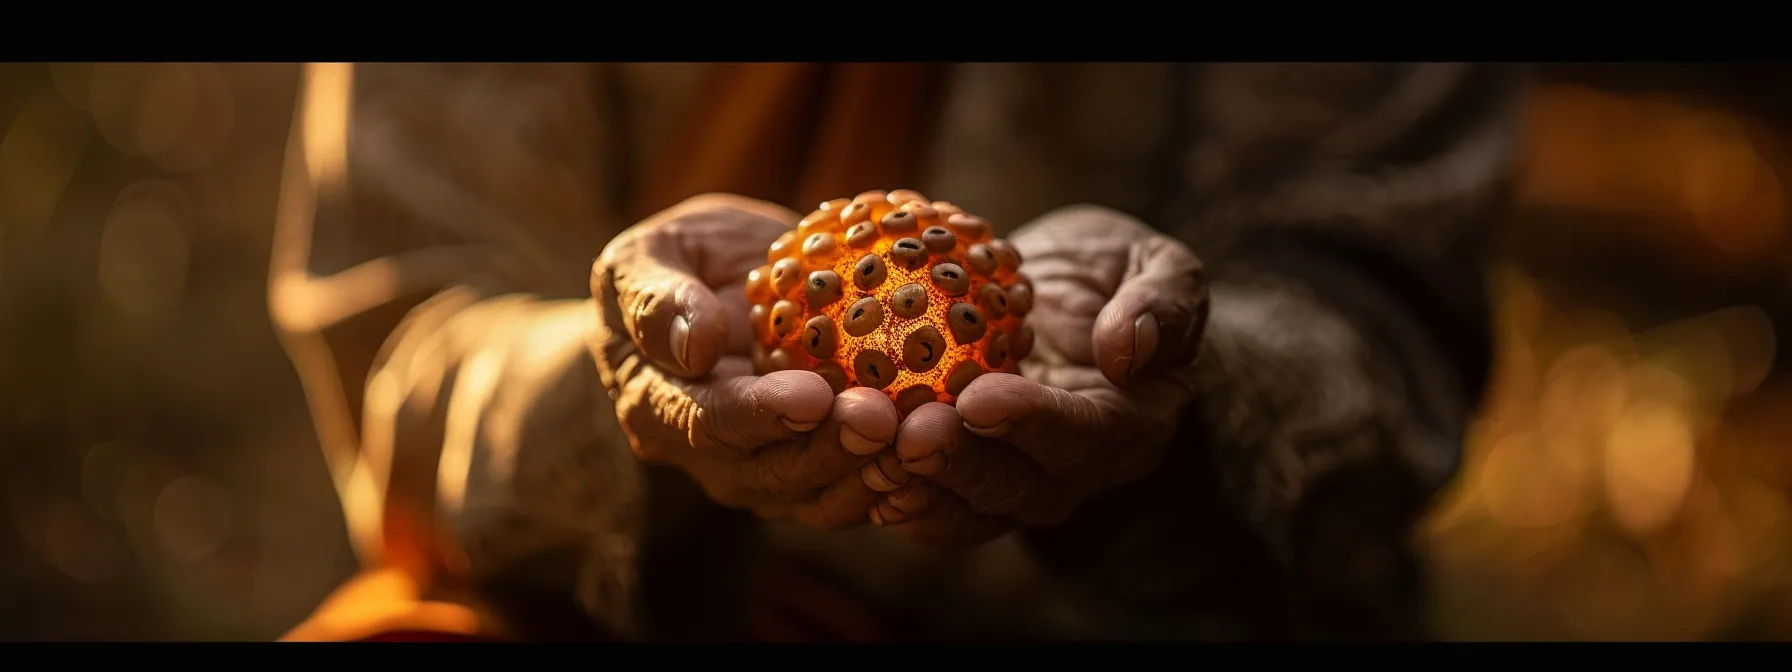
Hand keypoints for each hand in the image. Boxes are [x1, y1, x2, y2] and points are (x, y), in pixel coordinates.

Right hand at [592, 194, 895, 529]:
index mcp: (657, 407)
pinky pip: (859, 487)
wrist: (719, 295)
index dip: (759, 415)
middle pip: (773, 472)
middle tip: (885, 419)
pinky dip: (903, 474)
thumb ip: (656, 298)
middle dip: (831, 452)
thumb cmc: (676, 266)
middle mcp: (712, 459)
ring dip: (875, 474)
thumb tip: (696, 344)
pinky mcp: (818, 474)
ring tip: (926, 436)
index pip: (706, 422)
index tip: (811, 395)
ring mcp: (766, 475)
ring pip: (822, 496)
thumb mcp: (643, 259)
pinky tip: (947, 440)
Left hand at [864, 205, 1207, 547]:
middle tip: (906, 436)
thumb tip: (1128, 349)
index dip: (1032, 422)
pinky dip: (885, 489)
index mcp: (1129, 425)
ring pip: (965, 510)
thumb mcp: (1159, 265)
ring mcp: (1016, 486)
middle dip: (959, 466)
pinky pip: (928, 502)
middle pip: (1015, 487)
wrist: (1074, 308)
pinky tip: (840, 461)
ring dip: (914, 488)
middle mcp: (1072, 472)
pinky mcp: (965, 484)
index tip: (980, 399)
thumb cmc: (1119, 278)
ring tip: (866, 453)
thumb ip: (1162, 302)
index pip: (1082, 433)